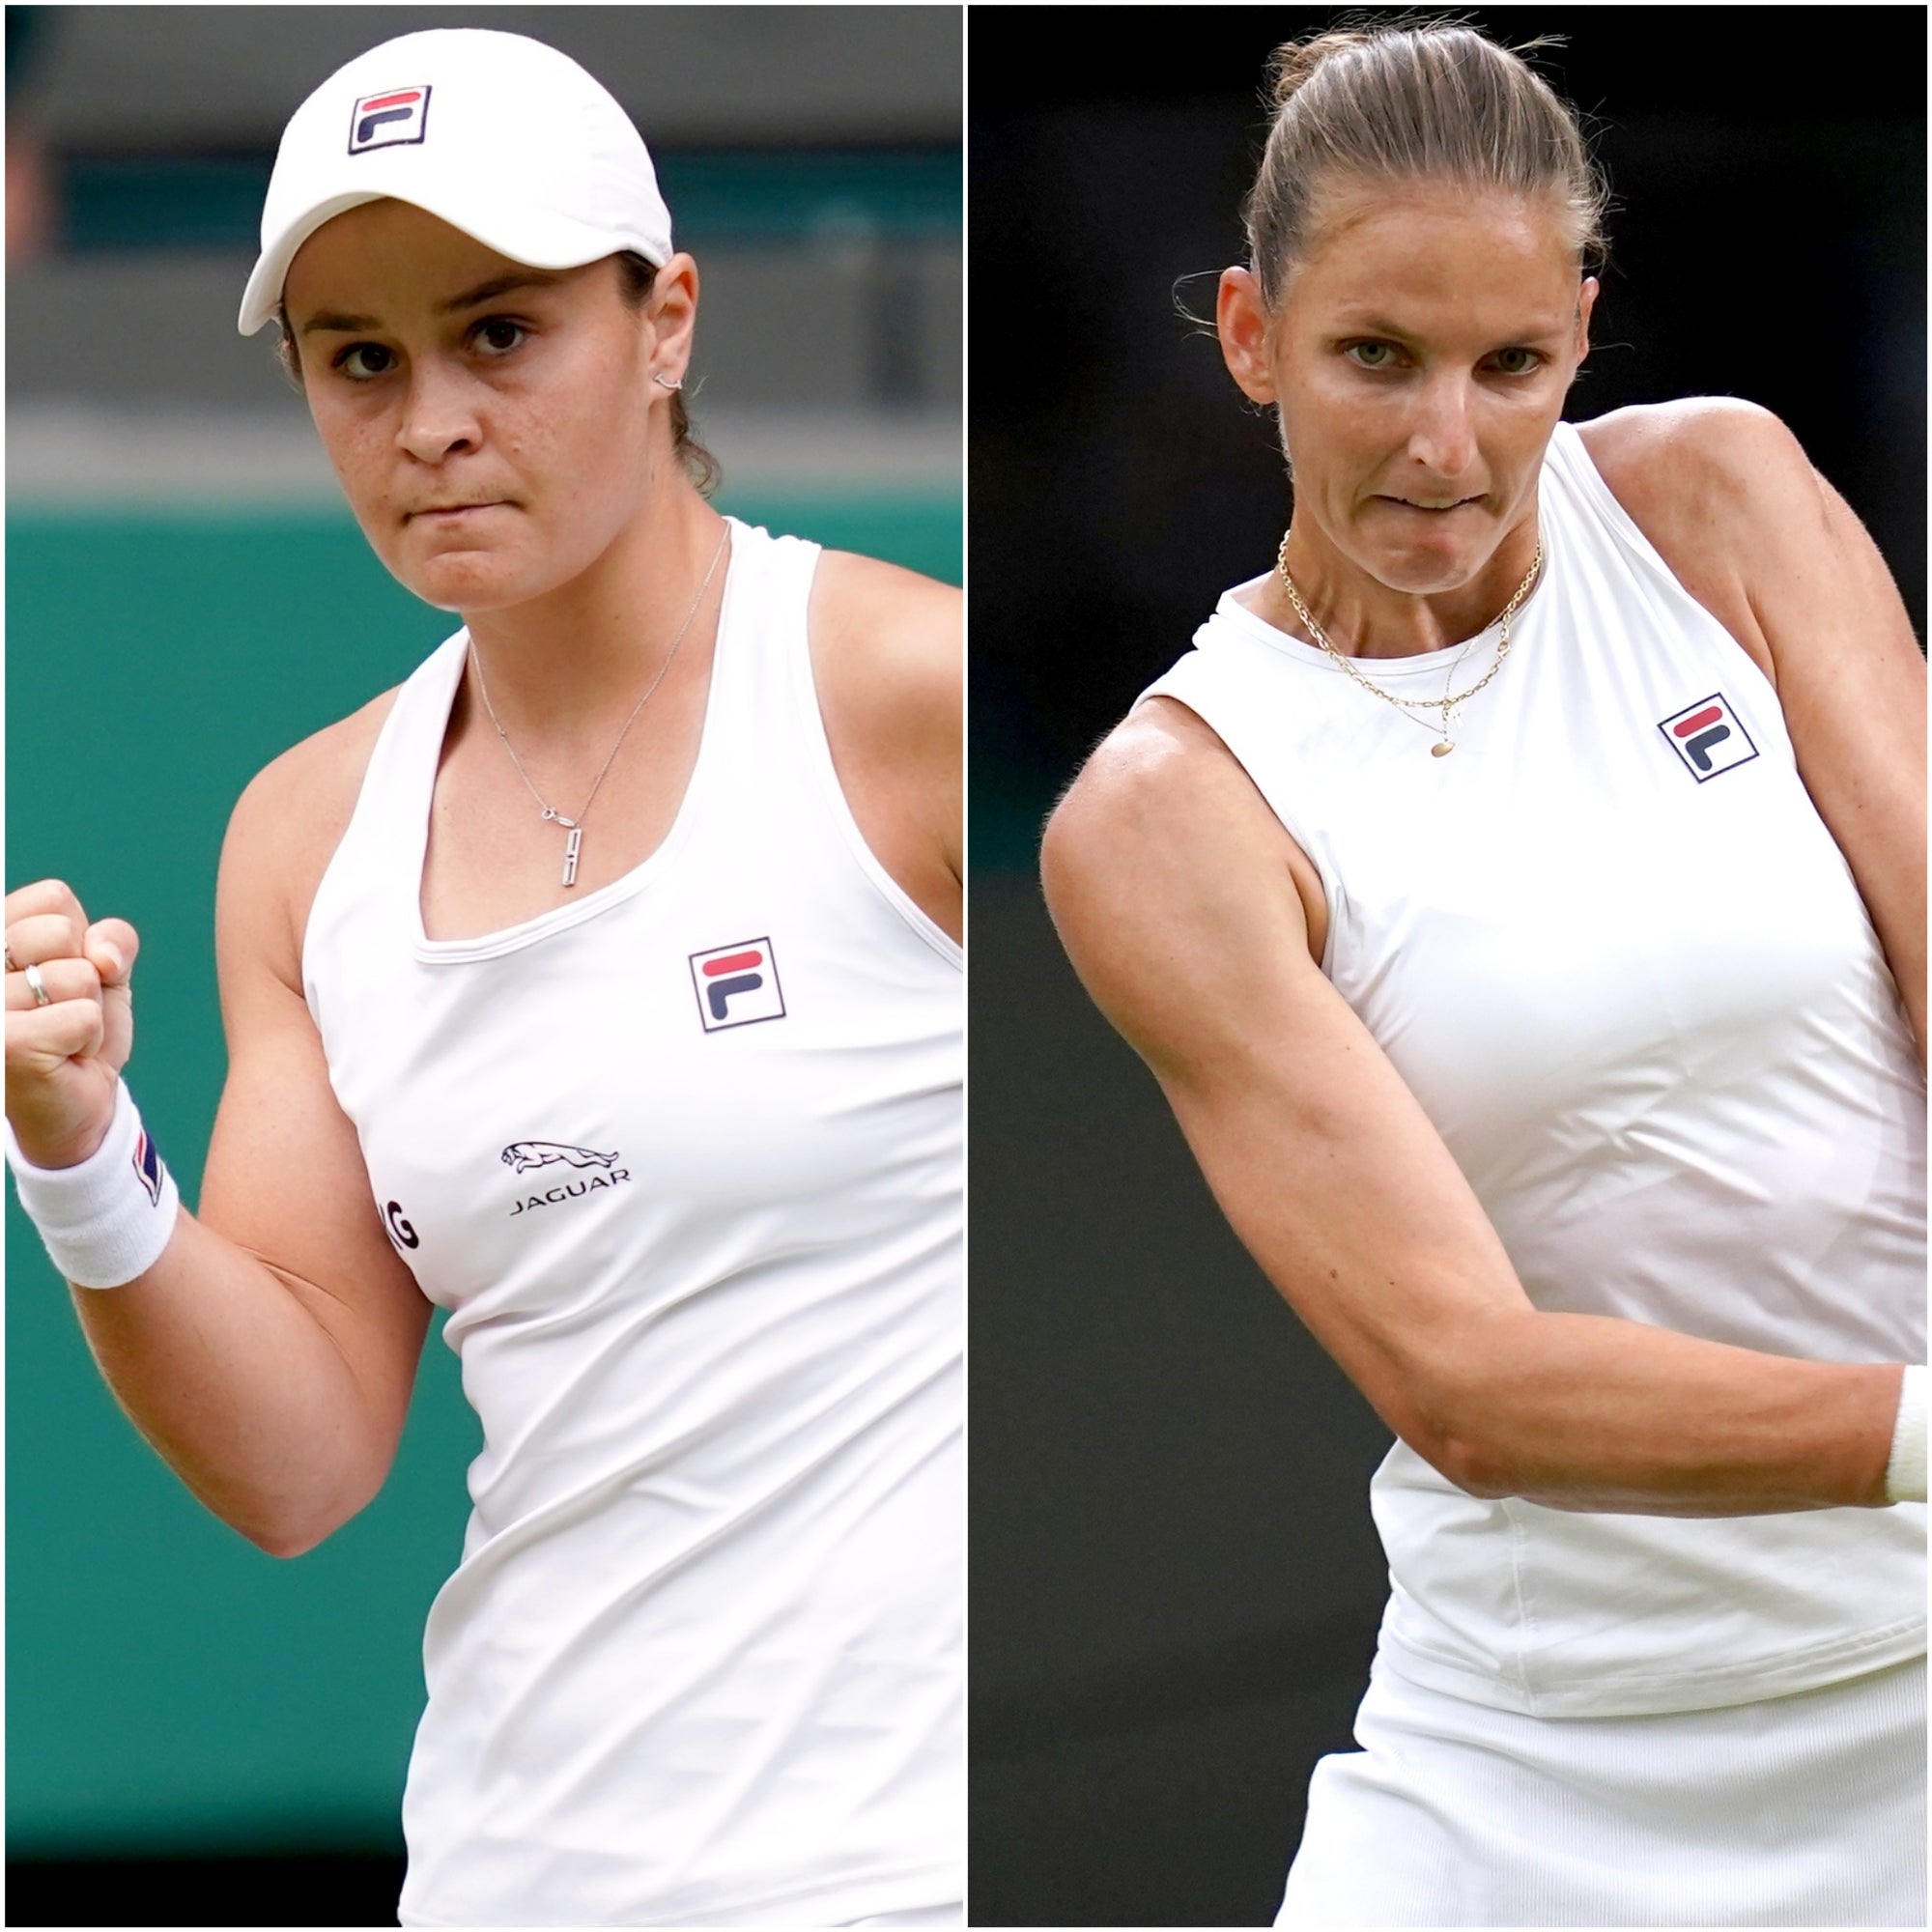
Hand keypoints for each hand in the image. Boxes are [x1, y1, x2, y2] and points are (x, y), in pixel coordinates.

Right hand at [5, 879, 139, 1168]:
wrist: (75, 1102)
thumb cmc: (78, 1027)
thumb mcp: (105, 971)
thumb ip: (111, 940)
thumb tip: (101, 957)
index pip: (52, 898)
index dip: (78, 936)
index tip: (59, 974)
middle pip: (62, 931)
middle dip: (84, 973)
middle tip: (60, 1009)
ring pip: (78, 976)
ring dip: (86, 1010)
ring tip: (60, 1034)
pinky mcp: (7, 1043)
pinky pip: (84, 1015)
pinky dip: (89, 1037)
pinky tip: (63, 1056)